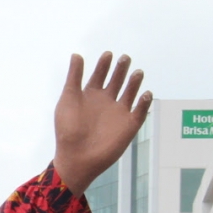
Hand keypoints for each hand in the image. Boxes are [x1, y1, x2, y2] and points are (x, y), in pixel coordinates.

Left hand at [52, 52, 150, 195]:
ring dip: (134, 82)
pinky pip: (141, 112)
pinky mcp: (129, 126)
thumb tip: (76, 55)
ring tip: (137, 73)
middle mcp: (106, 102)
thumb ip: (74, 77)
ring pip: (131, 93)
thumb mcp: (68, 99)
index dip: (104, 64)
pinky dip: (145, 103)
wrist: (76, 157)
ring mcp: (118, 113)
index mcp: (90, 95)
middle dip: (121, 69)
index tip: (108, 54)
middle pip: (117, 80)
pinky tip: (145, 94)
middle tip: (124, 59)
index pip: (100, 74)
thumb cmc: (68, 130)